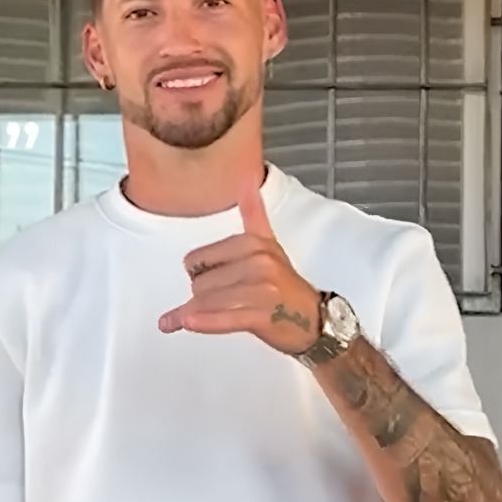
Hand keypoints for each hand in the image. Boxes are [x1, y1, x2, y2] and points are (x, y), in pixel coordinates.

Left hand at [158, 171, 321, 354]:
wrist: (315, 321)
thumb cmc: (287, 286)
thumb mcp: (270, 244)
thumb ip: (253, 213)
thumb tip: (247, 178)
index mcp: (254, 243)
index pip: (198, 259)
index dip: (199, 274)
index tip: (210, 280)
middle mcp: (258, 262)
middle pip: (199, 283)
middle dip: (202, 297)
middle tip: (222, 302)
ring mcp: (262, 290)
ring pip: (207, 302)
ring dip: (197, 315)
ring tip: (202, 318)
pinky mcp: (263, 316)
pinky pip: (222, 318)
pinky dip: (203, 322)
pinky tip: (186, 322)